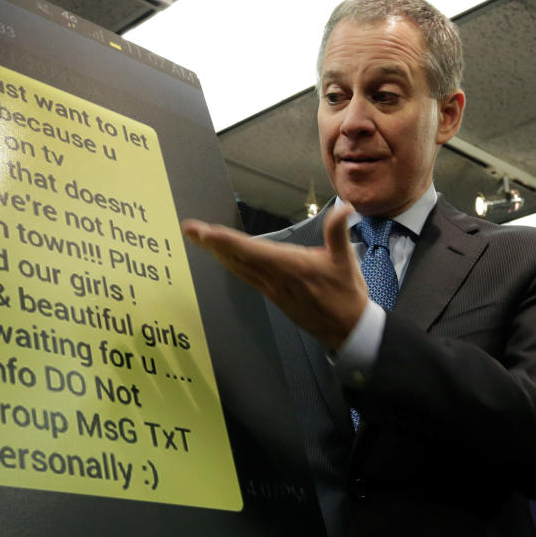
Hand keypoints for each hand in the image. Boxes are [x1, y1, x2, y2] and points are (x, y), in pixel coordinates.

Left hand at [181, 205, 368, 351]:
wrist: (346, 329)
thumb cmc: (345, 294)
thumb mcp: (345, 260)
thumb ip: (338, 232)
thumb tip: (343, 207)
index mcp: (288, 266)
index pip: (249, 250)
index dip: (225, 241)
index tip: (204, 232)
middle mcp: (273, 278)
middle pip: (235, 258)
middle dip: (211, 243)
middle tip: (189, 229)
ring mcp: (271, 288)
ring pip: (238, 268)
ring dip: (217, 252)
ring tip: (200, 239)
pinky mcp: (273, 294)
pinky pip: (245, 276)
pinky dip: (231, 263)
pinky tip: (224, 257)